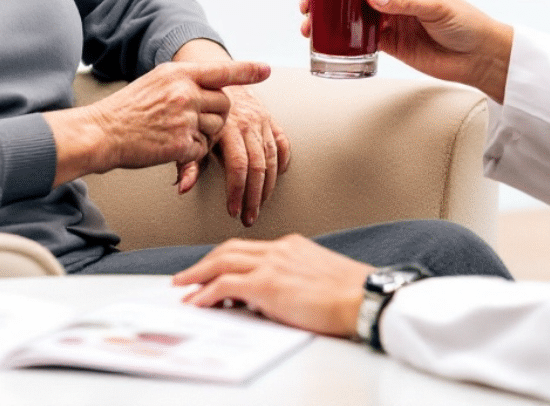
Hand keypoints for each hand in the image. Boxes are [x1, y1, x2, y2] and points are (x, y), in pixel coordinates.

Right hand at [47, 60, 268, 185]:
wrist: (102, 132)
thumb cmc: (127, 108)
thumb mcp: (155, 81)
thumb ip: (183, 80)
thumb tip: (209, 82)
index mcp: (178, 74)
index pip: (220, 69)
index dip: (246, 70)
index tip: (266, 69)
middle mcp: (185, 92)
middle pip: (225, 104)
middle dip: (218, 115)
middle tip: (196, 121)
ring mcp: (184, 118)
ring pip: (217, 129)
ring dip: (205, 135)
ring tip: (177, 134)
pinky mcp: (181, 144)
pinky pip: (202, 150)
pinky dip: (191, 154)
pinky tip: (170, 148)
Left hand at [171, 40, 290, 222]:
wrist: (214, 72)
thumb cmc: (198, 107)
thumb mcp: (189, 132)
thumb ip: (187, 161)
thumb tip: (182, 188)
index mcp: (226, 126)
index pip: (238, 165)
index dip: (237, 192)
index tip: (234, 211)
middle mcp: (247, 122)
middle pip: (258, 166)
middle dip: (255, 197)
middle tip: (249, 217)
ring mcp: (261, 119)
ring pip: (272, 158)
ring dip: (269, 186)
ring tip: (261, 205)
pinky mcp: (270, 117)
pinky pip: (282, 141)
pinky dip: (284, 160)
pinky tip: (280, 176)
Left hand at [173, 235, 370, 337]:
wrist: (366, 298)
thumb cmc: (352, 295)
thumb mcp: (319, 277)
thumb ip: (295, 278)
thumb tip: (276, 297)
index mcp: (292, 246)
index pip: (250, 248)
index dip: (227, 259)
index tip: (214, 270)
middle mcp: (279, 249)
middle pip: (230, 249)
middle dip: (204, 262)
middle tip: (187, 275)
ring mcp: (272, 264)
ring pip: (222, 262)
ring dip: (198, 275)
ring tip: (183, 287)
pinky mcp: (267, 284)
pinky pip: (225, 286)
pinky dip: (206, 293)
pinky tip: (196, 303)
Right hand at [301, 0, 512, 101]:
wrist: (479, 58)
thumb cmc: (465, 22)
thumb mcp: (435, 6)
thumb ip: (403, 2)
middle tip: (306, 0)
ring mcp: (388, 17)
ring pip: (350, 12)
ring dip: (328, 16)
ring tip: (309, 24)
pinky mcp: (388, 42)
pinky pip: (358, 37)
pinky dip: (340, 37)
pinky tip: (324, 39)